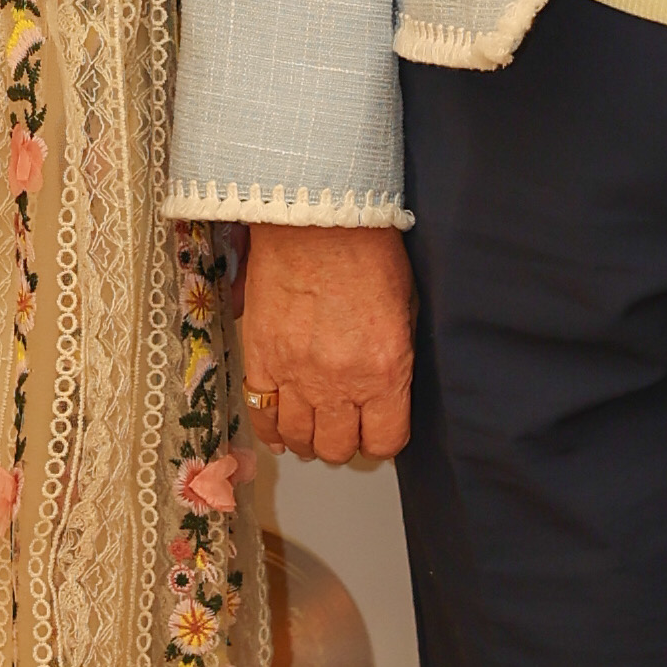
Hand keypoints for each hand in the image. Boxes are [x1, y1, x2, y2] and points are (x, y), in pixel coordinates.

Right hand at [238, 218, 414, 471]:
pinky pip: (261, 415)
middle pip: (338, 447)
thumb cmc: (368, 253)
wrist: (315, 218)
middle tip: (344, 425)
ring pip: (298, 439)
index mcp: (384, 371)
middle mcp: (339, 383)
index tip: (379, 429)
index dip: (383, 440)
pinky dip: (270, 429)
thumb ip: (394, 358)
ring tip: (312, 426)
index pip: (385, 441)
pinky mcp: (259, 359)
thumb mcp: (406, 308)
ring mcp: (294, 374)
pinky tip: (280, 428)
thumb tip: (384, 389)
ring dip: (308, 439)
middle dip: (344, 442)